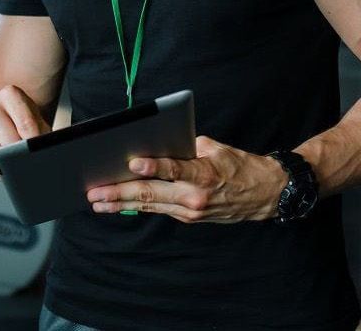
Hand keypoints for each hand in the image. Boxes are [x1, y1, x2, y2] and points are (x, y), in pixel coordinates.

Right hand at [0, 85, 50, 172]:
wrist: (3, 126)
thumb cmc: (23, 127)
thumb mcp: (38, 126)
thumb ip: (41, 136)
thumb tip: (37, 152)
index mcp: (10, 93)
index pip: (26, 125)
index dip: (33, 144)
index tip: (36, 150)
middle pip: (10, 141)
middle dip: (19, 155)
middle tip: (21, 155)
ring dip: (3, 161)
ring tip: (5, 153)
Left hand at [85, 136, 289, 223]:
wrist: (265, 195)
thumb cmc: (240, 166)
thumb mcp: (216, 148)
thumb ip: (186, 147)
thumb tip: (156, 142)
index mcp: (204, 174)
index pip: (174, 169)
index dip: (152, 167)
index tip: (132, 163)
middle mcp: (195, 196)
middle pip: (151, 194)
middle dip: (119, 193)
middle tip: (95, 192)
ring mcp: (190, 211)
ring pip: (149, 206)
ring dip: (120, 204)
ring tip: (97, 202)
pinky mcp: (189, 217)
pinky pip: (158, 210)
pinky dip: (136, 207)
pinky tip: (117, 205)